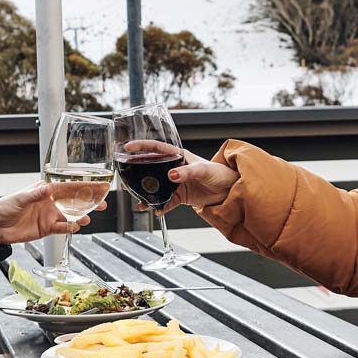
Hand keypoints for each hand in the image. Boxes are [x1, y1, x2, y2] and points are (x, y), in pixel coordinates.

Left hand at [0, 182, 101, 244]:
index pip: (68, 186)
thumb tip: (47, 189)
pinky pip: (63, 228)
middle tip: (103, 203)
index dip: (84, 186)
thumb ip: (34, 195)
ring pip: (71, 215)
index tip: (97, 185)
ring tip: (88, 218)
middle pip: (75, 201)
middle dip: (90, 201)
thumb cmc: (4, 208)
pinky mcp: (48, 228)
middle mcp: (51, 202)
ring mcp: (50, 215)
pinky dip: (70, 228)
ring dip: (81, 216)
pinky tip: (75, 227)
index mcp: (45, 190)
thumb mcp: (19, 199)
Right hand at [121, 139, 238, 214]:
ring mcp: (175, 182)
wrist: (229, 191)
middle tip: (127, 181)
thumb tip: (171, 175)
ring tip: (139, 201)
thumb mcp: (203, 170)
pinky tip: (156, 211)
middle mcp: (174, 168)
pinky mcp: (179, 196)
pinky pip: (166, 202)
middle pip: (151, 169)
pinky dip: (160, 207)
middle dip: (138, 174)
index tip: (128, 147)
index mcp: (178, 155)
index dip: (141, 147)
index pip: (156, 148)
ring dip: (147, 194)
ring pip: (156, 187)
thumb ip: (187, 172)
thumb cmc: (220, 173)